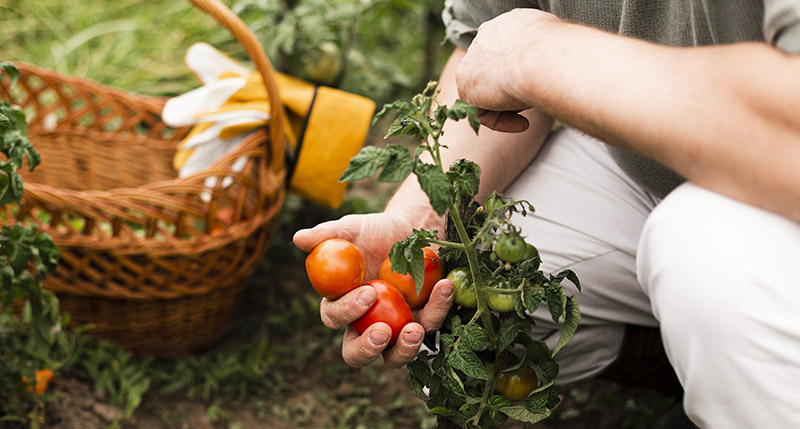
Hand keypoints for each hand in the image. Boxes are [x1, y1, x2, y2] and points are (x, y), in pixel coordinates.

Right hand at [293, 211, 452, 367]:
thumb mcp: (353, 228)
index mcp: (342, 304)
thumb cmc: (375, 231)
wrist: (412, 228)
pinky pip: (431, 324)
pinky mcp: (424, 321)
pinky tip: (444, 286)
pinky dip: (438, 308)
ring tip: (415, 330)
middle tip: (382, 334)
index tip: (367, 294)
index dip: (346, 311)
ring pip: (395, 356)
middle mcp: (365, 324)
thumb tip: (298, 238)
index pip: (334, 318)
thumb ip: (327, 234)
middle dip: (367, 349)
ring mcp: (396, 328)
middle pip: (357, 353)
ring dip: (405, 348)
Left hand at [455, 9, 559, 131]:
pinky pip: (480, 110)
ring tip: (532, 107)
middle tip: (533, 101)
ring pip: (487, 92)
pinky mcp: (465, 82)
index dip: (520, 75)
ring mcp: (472, 58)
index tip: (537, 86)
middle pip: (494, 73)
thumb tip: (552, 70)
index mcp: (509, 25)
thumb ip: (544, 56)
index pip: (507, 53)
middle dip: (511, 91)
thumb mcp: (556, 48)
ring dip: (509, 106)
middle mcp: (486, 36)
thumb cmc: (560, 53)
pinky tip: (524, 124)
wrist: (543, 58)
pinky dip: (501, 122)